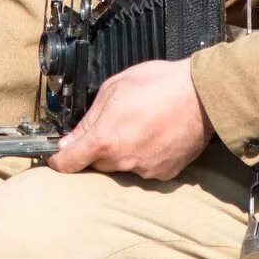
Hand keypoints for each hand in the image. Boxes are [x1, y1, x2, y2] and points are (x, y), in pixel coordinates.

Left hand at [47, 58, 211, 180]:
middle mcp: (122, 161)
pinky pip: (145, 168)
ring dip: (124, 152)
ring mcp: (144, 170)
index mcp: (104, 139)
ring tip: (141, 126)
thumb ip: (88, 119)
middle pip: (97, 163)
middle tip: (114, 125)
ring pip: (122, 166)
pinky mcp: (164, 173)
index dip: (59, 161)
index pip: (69, 163)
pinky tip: (156, 136)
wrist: (201, 95)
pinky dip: (146, 156)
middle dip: (99, 148)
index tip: (58, 158)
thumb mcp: (114, 89)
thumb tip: (69, 141)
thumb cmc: (157, 84)